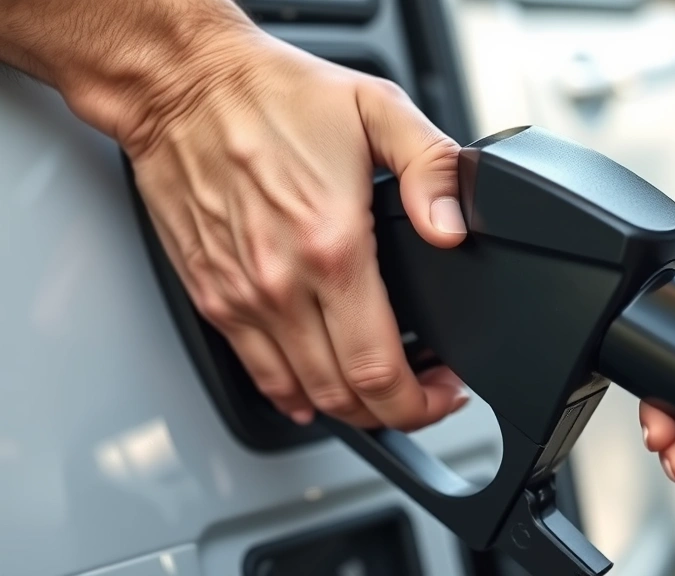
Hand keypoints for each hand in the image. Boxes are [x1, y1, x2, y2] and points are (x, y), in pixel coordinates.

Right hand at [122, 27, 469, 429]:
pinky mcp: (211, 295)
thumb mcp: (377, 109)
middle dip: (396, 412)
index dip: (422, 402)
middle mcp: (282, 284)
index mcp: (332, 247)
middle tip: (426, 394)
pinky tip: (317, 389)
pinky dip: (293, 394)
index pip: (380, 368)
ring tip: (381, 390)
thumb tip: (454, 227)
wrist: (182, 85)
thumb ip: (432, 169)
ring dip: (349, 409)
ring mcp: (242, 296)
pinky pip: (257, 372)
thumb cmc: (273, 96)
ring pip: (302, 394)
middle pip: (345, 396)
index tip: (445, 392)